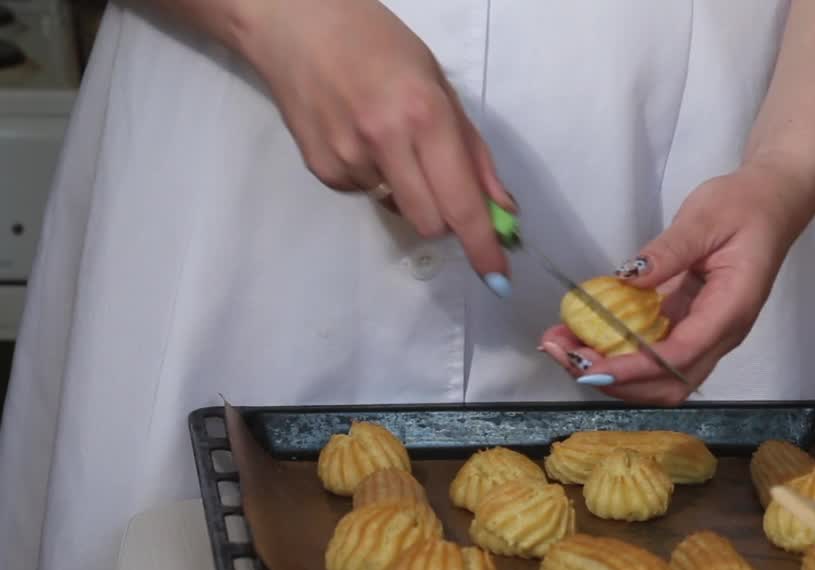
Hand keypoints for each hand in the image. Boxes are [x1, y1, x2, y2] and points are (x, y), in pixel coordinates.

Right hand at [237, 0, 514, 290]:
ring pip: (398, 208)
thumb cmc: (378, 44)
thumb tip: (500, 208)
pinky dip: (375, 177)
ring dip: (407, 189)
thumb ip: (473, 152)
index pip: (460, 202)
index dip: (482, 245)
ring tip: (388, 137)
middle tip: (443, 182)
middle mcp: (385, 142)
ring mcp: (347, 159)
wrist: (293, 21)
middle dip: (447, 217)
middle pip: (431, 222)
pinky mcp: (321, 169)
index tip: (498, 277)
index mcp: (423, 115)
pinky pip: (366, 193)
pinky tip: (359, 135)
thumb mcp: (439, 85)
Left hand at [539, 162, 813, 404]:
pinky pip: (652, 354)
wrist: (771, 203)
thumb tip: (629, 280)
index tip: (590, 367)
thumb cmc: (745, 207)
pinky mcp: (689, 326)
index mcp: (730, 310)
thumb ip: (669, 251)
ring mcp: (704, 333)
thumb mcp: (705, 218)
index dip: (633, 368)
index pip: (679, 356)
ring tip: (563, 347)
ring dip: (609, 372)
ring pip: (656, 377)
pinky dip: (616, 353)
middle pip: (667, 384)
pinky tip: (582, 337)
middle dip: (614, 381)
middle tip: (565, 356)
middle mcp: (719, 333)